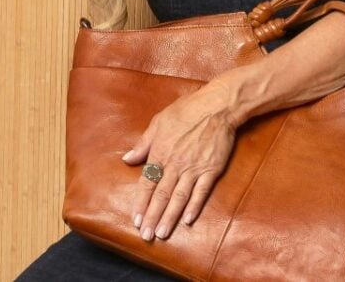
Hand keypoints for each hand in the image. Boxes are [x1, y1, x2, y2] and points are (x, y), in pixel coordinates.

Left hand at [121, 82, 238, 240]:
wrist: (217, 106)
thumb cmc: (186, 111)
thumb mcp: (158, 122)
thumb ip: (143, 144)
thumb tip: (127, 159)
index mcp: (160, 153)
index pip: (147, 183)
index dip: (141, 203)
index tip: (136, 220)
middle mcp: (175, 164)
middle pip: (161, 195)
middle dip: (153, 217)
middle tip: (146, 236)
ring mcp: (194, 168)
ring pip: (179, 198)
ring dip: (170, 217)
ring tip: (163, 233)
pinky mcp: (211, 170)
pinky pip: (201, 192)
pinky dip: (194, 206)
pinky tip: (188, 220)